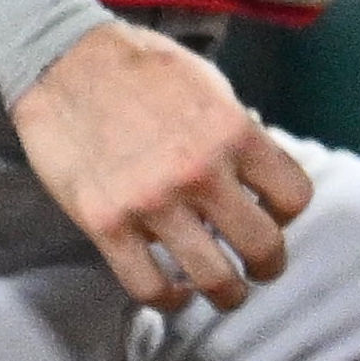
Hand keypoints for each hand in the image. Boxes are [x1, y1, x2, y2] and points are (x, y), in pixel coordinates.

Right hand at [9, 23, 315, 311]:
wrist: (64, 60)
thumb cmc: (142, 68)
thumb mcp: (211, 87)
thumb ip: (239, 134)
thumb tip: (258, 175)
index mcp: (235, 134)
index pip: (295, 197)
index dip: (288, 212)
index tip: (273, 215)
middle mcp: (201, 173)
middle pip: (263, 246)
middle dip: (268, 265)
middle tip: (261, 268)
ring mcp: (153, 203)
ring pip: (214, 279)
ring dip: (227, 294)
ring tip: (225, 292)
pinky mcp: (106, 224)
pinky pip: (149, 286)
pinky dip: (168, 300)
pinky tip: (174, 292)